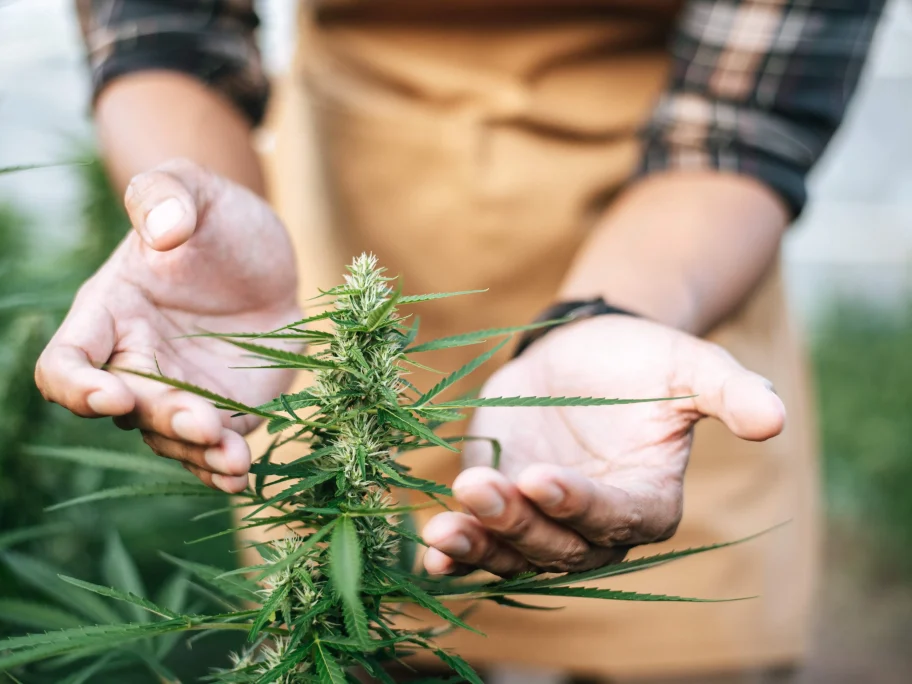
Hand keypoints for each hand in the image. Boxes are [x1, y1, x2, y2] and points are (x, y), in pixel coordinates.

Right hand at [35, 159, 300, 492]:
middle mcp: (134, 361)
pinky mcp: (223, 410)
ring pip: (170, 438)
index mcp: (108, 313)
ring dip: (197, 454)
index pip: (66, 363)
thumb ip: (165, 194)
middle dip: (162, 419)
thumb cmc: (214, 217)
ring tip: (234, 460)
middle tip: (204, 423)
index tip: (111, 393)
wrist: (265, 254)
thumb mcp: (193, 187)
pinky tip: (241, 474)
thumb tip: (161, 228)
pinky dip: (222, 466)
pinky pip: (211, 448)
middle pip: (127, 409)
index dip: (77, 386)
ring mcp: (178, 391)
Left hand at [421, 315, 785, 575]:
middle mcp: (594, 526)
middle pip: (558, 545)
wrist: (581, 352)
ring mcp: (543, 521)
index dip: (580, 505)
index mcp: (647, 501)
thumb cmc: (641, 360)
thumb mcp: (688, 364)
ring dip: (480, 545)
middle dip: (518, 523)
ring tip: (443, 528)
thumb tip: (774, 419)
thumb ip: (730, 391)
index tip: (541, 479)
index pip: (616, 518)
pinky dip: (455, 555)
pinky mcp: (502, 508)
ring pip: (515, 551)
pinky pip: (481, 543)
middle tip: (481, 488)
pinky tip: (429, 552)